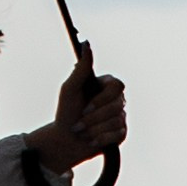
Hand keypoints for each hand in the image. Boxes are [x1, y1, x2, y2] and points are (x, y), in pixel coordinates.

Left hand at [31, 48, 126, 170]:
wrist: (65, 140)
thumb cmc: (66, 112)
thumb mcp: (70, 89)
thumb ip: (81, 68)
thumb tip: (87, 45)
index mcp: (106, 85)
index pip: (117, 86)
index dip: (102, 100)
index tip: (85, 108)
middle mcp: (116, 99)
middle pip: (116, 106)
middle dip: (93, 119)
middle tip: (78, 125)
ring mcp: (120, 116)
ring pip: (116, 122)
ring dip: (93, 130)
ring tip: (82, 132)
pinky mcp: (121, 132)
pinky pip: (117, 135)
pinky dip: (100, 139)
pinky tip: (91, 140)